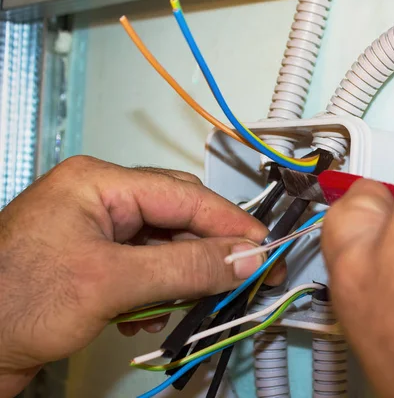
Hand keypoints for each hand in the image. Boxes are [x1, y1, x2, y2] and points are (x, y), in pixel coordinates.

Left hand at [0, 156, 277, 396]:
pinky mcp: (93, 265)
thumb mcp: (110, 282)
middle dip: (209, 251)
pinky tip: (151, 314)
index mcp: (98, 183)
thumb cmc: (16, 303)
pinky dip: (159, 291)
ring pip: (164, 247)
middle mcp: (100, 200)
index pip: (183, 196)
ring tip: (198, 302)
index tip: (265, 248)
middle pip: (177, 219)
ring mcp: (96, 234)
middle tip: (247, 276)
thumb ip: (185, 268)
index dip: (229, 223)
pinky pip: (145, 269)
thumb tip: (247, 257)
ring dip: (183, 276)